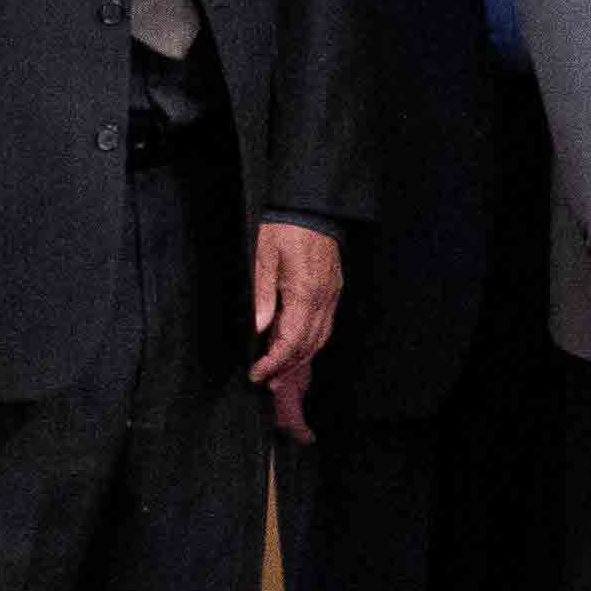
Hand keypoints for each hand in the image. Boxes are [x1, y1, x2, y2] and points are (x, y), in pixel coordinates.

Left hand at [248, 221, 342, 439]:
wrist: (313, 208)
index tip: (257, 373)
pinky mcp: (333, 290)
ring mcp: (331, 295)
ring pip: (320, 338)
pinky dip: (310, 342)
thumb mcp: (262, 257)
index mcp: (305, 293)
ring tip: (281, 372)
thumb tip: (258, 328)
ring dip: (301, 358)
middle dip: (287, 368)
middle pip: (309, 345)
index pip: (292, 340)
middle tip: (266, 382)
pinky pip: (325, 325)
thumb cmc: (285, 229)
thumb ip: (261, 295)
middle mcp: (323, 298)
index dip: (273, 362)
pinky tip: (297, 347)